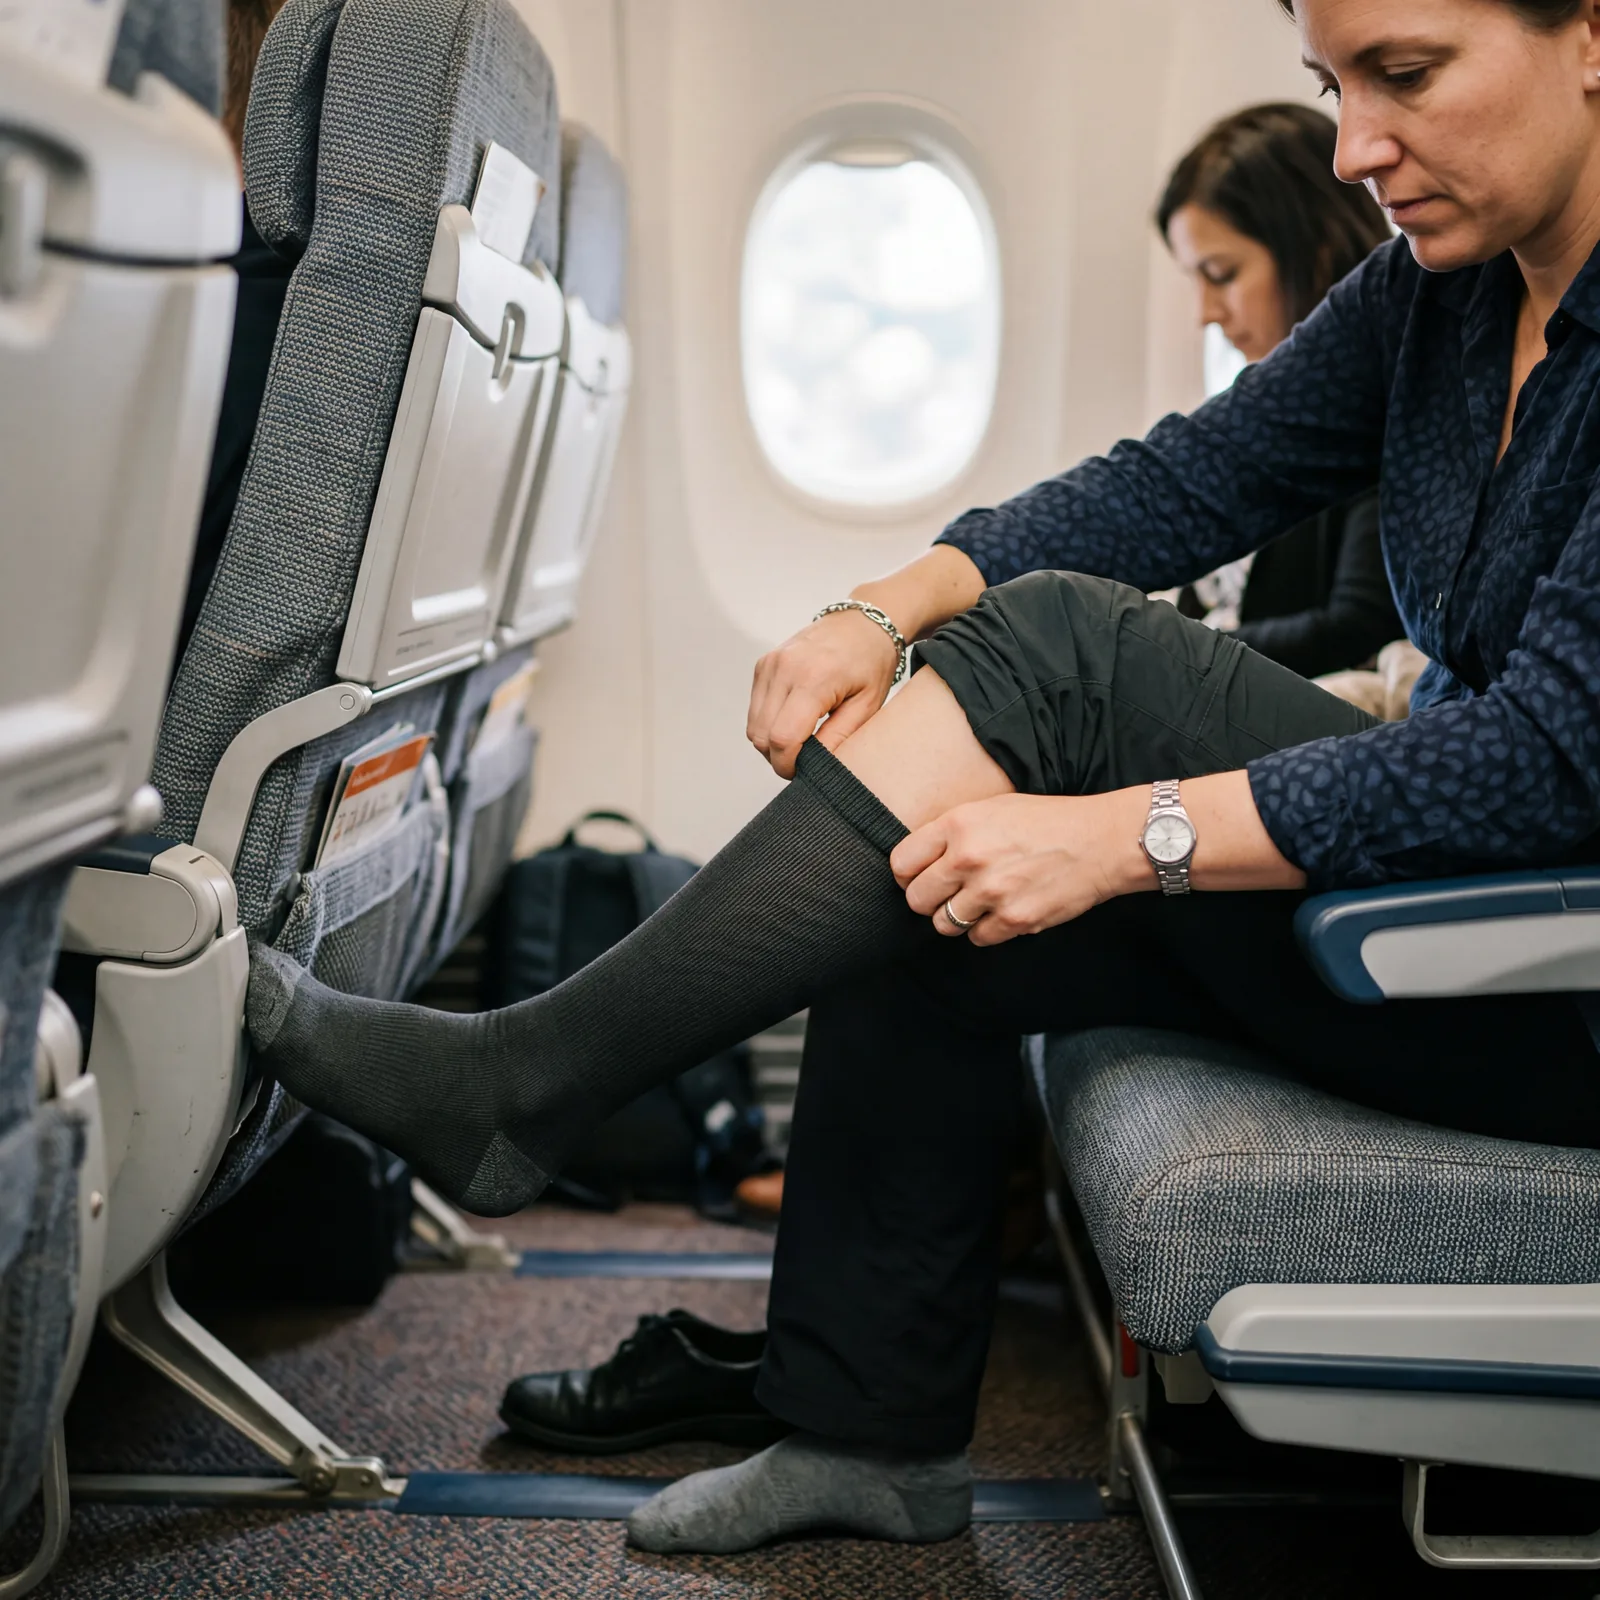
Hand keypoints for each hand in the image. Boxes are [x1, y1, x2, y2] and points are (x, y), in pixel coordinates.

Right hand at [747, 546, 986, 778]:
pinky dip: (768, 723)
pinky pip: (755, 708)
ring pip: (753, 725)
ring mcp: (770, 664)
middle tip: (803, 762)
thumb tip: (815, 767)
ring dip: (770, 742)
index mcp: (813, 679)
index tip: (802, 773)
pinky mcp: (763, 664)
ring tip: (799, 742)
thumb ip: (838, 739)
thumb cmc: (872, 661)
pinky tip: (793, 722)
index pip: (782, 738)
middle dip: (778, 757)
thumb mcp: (867, 706)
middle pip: (761, 735)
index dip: (787, 765)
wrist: (864, 621)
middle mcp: (784, 669)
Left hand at [890, 792, 1147, 945]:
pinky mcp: (1015, 919)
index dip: (907, 874)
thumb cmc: (1047, 821)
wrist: (1101, 840)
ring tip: (977, 903)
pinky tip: (1002, 911)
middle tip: (947, 895)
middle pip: (916, 898)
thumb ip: (953, 832)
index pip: (901, 863)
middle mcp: (970, 858)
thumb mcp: (992, 808)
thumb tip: (918, 861)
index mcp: (959, 824)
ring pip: (944, 924)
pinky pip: (978, 938)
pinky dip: (986, 930)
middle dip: (928, 899)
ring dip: (956, 918)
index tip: (918, 877)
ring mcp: (992, 891)